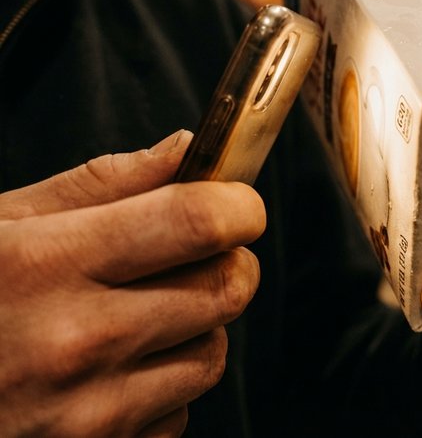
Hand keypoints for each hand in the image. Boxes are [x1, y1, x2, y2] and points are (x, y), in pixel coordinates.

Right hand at [0, 131, 264, 436]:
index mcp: (47, 265)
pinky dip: (163, 387)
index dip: (237, 203)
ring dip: (195, 326)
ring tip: (138, 313)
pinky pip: (178, 412)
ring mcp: (89, 413)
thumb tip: (188, 149)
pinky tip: (111, 370)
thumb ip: (101, 186)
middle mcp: (76, 343)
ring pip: (212, 353)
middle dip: (226, 261)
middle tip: (191, 252)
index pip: (199, 221)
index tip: (233, 201)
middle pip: (226, 287)